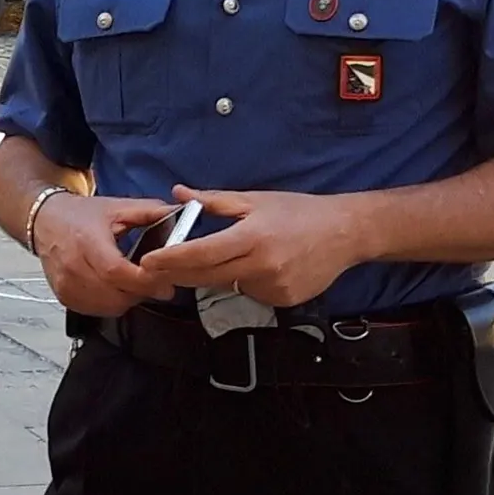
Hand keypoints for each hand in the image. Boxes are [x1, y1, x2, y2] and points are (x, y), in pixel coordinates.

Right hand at [35, 193, 179, 316]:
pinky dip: (112, 304)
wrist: (46, 221)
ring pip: (109, 307)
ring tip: (134, 284)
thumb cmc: (80, 215)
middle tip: (156, 284)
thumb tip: (183, 213)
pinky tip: (116, 290)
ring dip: (128, 300)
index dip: (145, 281)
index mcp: (88, 242)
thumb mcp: (117, 207)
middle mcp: (73, 266)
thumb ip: (151, 212)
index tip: (165, 283)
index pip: (118, 272)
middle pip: (116, 295)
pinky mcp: (64, 296)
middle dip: (142, 292)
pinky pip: (96, 311)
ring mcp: (66, 284)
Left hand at [139, 185, 365, 307]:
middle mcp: (262, 265)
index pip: (202, 253)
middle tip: (156, 268)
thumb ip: (214, 200)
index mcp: (252, 236)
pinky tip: (258, 266)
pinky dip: (243, 283)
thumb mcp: (255, 199)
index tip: (147, 260)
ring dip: (215, 276)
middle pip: (206, 277)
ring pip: (227, 287)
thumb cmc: (298, 211)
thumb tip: (178, 193)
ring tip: (227, 255)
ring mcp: (274, 287)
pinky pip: (249, 294)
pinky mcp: (283, 301)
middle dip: (178, 273)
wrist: (346, 233)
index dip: (171, 259)